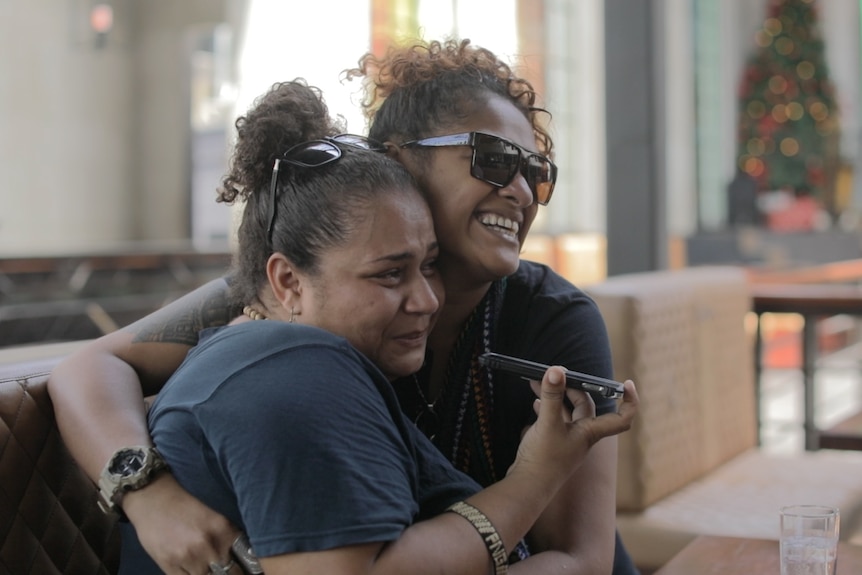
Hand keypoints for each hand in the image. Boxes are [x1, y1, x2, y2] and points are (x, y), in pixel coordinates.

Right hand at [122, 473, 240, 573]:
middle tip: (219, 565)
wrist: (153, 500)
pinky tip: (190, 568)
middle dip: (227, 571)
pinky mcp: (170, 566)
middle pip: (228, 572)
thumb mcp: (214, 519)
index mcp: (224, 530)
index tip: (240, 567)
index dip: (243, 566)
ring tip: (202, 563)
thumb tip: (238, 558)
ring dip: (206, 572)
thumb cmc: (184, 507)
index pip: (244, 558)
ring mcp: (190, 558)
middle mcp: (209, 545)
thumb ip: (226, 539)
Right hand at [512, 367, 637, 484]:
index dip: (630, 400)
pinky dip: (546, 408)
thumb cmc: (543, 460)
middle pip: (586, 406)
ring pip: (567, 412)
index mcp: (590, 432)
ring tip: (539, 383)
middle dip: (573, 388)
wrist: (527, 488)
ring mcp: (567, 441)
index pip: (622, 417)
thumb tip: (556, 370)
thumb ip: (552, 396)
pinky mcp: (552, 445)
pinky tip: (535, 403)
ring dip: (556, 396)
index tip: (627, 383)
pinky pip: (553, 420)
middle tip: (558, 375)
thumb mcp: (548, 424)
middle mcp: (582, 436)